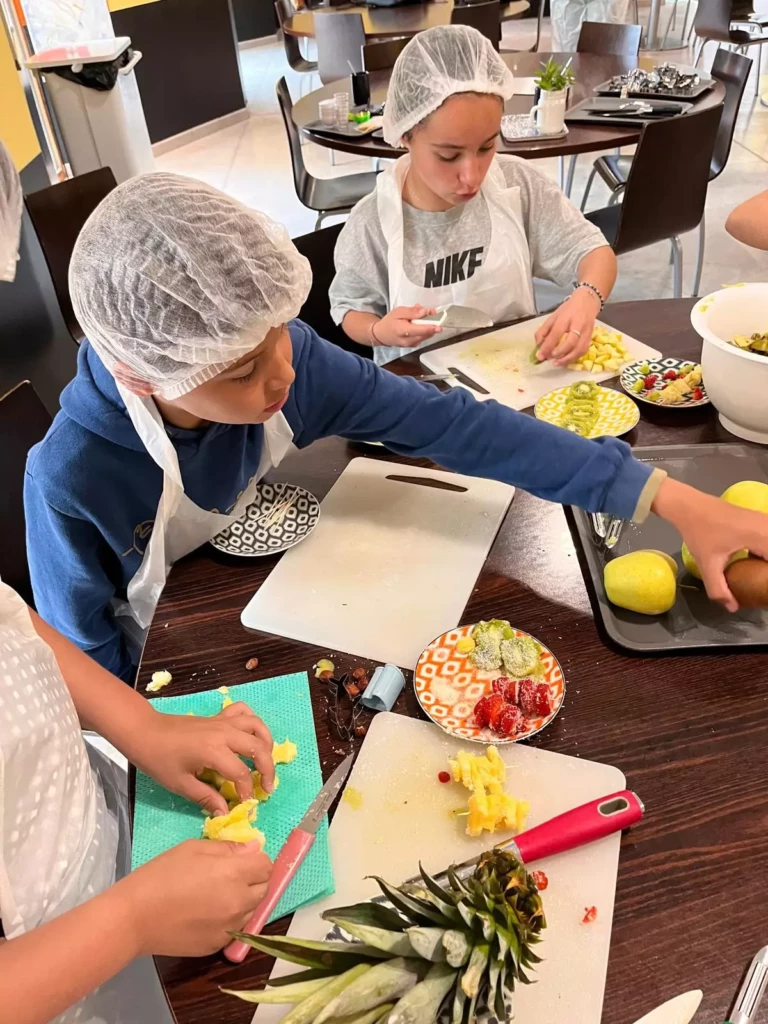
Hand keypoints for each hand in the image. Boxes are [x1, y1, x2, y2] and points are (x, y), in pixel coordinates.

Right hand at [118, 839, 271, 956]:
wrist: (134, 918)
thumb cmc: (161, 875)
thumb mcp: (194, 848)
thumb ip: (228, 848)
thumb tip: (253, 849)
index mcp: (234, 874)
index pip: (266, 866)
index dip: (256, 859)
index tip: (241, 859)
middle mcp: (239, 902)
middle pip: (264, 889)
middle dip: (253, 879)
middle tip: (229, 875)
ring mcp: (229, 927)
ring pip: (251, 910)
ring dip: (243, 900)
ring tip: (216, 894)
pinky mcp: (217, 945)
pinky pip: (234, 928)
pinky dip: (228, 919)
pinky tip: (206, 913)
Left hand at [125, 702, 274, 814]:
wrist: (144, 731)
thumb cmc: (159, 759)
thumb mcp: (180, 784)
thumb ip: (206, 797)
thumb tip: (225, 812)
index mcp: (214, 752)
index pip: (242, 774)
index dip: (247, 791)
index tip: (245, 803)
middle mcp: (224, 733)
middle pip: (258, 748)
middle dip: (268, 769)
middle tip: (266, 787)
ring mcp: (222, 721)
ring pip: (256, 726)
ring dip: (266, 742)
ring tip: (265, 759)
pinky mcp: (218, 716)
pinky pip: (243, 712)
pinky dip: (252, 721)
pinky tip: (251, 734)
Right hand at [372, 305, 442, 347]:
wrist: (382, 335)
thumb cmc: (389, 322)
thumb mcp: (398, 312)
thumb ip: (412, 312)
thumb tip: (424, 312)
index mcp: (402, 330)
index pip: (419, 330)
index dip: (430, 328)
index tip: (439, 326)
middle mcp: (408, 340)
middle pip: (425, 333)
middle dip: (431, 323)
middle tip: (432, 312)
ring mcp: (412, 344)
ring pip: (426, 335)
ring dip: (429, 325)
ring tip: (425, 315)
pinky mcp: (414, 345)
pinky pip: (423, 337)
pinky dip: (425, 329)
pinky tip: (420, 322)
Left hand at [533, 289, 599, 366]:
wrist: (587, 302)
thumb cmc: (568, 310)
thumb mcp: (553, 316)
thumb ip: (543, 330)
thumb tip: (538, 346)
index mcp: (566, 317)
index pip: (556, 333)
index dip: (547, 346)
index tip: (540, 356)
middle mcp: (578, 325)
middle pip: (570, 342)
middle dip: (558, 353)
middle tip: (548, 359)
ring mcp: (586, 332)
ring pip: (579, 349)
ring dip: (567, 359)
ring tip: (557, 363)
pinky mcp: (591, 337)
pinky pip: (584, 351)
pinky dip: (575, 358)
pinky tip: (566, 360)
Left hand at [653, 478, 767, 610]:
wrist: (689, 505)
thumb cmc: (699, 532)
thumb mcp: (707, 564)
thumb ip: (719, 589)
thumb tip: (732, 607)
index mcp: (762, 536)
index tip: (764, 590)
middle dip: (766, 571)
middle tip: (761, 585)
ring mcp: (765, 519)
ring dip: (766, 561)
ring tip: (759, 575)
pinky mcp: (761, 518)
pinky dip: (766, 550)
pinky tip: (759, 562)